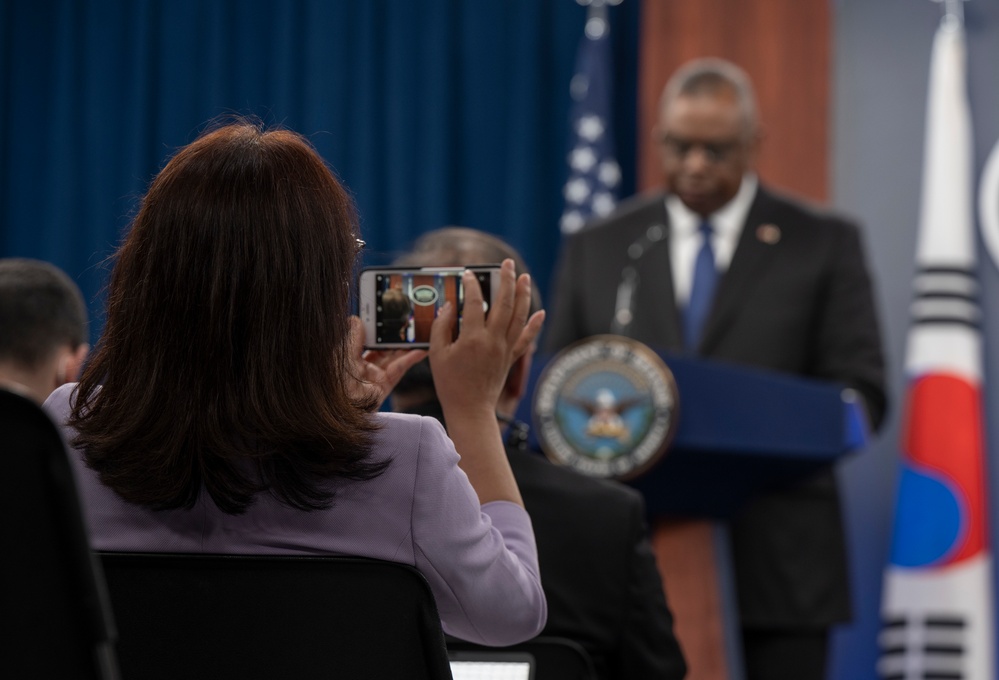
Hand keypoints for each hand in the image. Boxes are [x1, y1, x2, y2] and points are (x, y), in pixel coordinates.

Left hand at [347, 316, 426, 409]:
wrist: (339, 407)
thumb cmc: (335, 383)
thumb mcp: (343, 355)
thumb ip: (353, 338)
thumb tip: (355, 319)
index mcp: (351, 360)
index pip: (367, 341)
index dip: (376, 330)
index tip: (384, 316)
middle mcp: (365, 368)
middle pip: (384, 348)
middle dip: (395, 336)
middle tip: (405, 321)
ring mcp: (376, 376)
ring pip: (395, 357)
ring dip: (407, 345)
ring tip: (418, 332)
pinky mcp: (386, 384)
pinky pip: (400, 368)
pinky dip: (411, 358)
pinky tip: (420, 349)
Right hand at [428, 259, 544, 417]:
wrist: (470, 408)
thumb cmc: (450, 383)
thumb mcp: (437, 354)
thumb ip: (442, 327)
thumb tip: (450, 306)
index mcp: (472, 338)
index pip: (473, 302)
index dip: (471, 285)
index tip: (468, 274)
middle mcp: (493, 340)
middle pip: (504, 303)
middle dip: (506, 280)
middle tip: (507, 263)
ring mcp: (505, 348)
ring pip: (519, 316)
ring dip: (523, 295)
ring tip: (524, 277)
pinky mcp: (510, 357)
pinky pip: (526, 339)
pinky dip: (534, 325)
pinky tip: (540, 312)